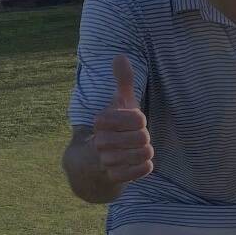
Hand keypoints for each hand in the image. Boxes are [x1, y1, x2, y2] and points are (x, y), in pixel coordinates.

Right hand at [90, 55, 154, 184]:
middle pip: (142, 137)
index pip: (137, 118)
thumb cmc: (112, 128)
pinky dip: (144, 167)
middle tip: (136, 138)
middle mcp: (100, 141)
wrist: (91, 163)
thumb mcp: (118, 104)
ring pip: (142, 154)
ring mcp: (106, 160)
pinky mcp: (113, 178)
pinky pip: (141, 171)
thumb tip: (120, 56)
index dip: (139, 119)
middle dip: (144, 137)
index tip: (132, 121)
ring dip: (144, 152)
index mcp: (101, 121)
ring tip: (136, 149)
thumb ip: (122, 81)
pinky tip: (138, 162)